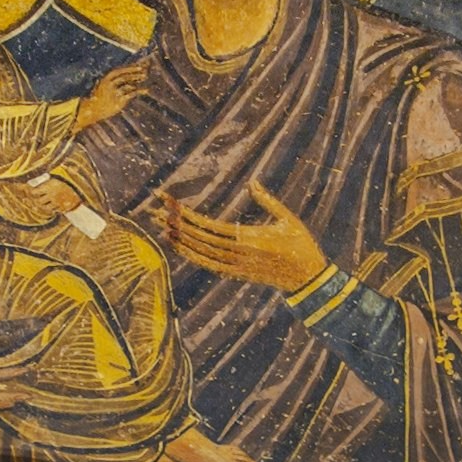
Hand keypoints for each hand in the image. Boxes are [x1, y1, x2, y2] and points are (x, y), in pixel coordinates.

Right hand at [76, 64, 156, 123]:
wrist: (92, 111)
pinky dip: (139, 91)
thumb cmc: (100, 98)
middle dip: (134, 73)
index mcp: (105, 80)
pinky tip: (146, 90)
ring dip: (137, 79)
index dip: (129, 68)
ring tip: (145, 76)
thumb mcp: (104, 87)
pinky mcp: (118, 101)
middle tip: (144, 71)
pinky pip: (130, 94)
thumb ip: (113, 81)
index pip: (118, 71)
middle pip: (123, 76)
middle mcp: (109, 85)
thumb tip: (126, 75)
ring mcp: (113, 93)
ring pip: (127, 84)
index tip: (138, 66)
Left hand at [158, 184, 333, 294]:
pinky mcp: (237, 274)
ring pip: (201, 253)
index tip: (170, 203)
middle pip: (199, 238)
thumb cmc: (302, 246)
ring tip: (159, 226)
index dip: (186, 215)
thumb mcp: (288, 219)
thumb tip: (252, 182)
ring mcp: (236, 266)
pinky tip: (179, 247)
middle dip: (175, 223)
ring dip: (179, 239)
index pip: (209, 226)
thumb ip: (268, 202)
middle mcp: (238, 254)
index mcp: (250, 238)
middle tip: (153, 210)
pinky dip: (192, 256)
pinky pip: (209, 265)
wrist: (307, 279)